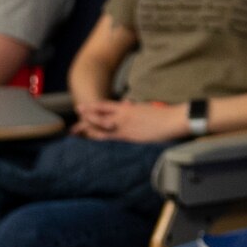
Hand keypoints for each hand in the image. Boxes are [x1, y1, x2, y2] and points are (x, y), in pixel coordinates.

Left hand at [71, 99, 186, 143]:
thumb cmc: (162, 115)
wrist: (172, 119)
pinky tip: (93, 142)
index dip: (91, 108)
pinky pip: (110, 138)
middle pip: (98, 117)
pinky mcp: (130, 136)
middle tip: (73, 127)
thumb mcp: (144, 108)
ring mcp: (125, 126)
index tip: (81, 109)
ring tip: (77, 132)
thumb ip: (132, 108)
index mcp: (126, 108)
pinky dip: (100, 139)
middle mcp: (122, 115)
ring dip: (88, 130)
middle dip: (85, 121)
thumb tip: (126, 105)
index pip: (104, 106)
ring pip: (101, 128)